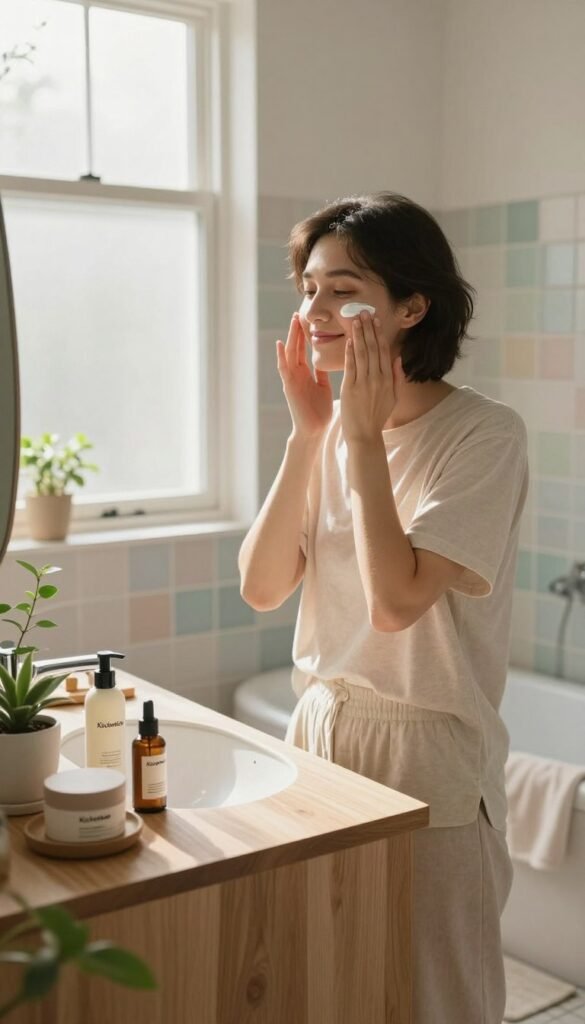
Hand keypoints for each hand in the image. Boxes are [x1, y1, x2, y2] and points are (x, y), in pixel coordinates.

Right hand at [276, 313, 332, 439]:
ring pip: (289, 354)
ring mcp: (291, 379)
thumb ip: (322, 373)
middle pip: (295, 347)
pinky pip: (284, 369)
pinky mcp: (289, 387)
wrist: (314, 430)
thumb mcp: (323, 387)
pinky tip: (279, 344)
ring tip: (292, 321)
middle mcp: (296, 374)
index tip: (307, 319)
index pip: (303, 349)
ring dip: (290, 338)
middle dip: (296, 331)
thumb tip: (326, 360)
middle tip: (297, 312)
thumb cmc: (319, 411)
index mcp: (305, 373)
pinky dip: (281, 356)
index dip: (304, 334)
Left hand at [339, 311, 404, 443]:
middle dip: (368, 329)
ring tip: (355, 321)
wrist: (364, 435)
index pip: (384, 351)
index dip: (379, 334)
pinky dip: (349, 352)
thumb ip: (396, 377)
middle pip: (373, 348)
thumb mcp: (393, 398)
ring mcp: (364, 383)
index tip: (375, 320)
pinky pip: (351, 366)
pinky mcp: (351, 389)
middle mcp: (377, 379)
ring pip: (362, 354)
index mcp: (388, 380)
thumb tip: (398, 358)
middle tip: (363, 312)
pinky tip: (348, 340)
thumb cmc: (377, 417)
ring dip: (358, 335)